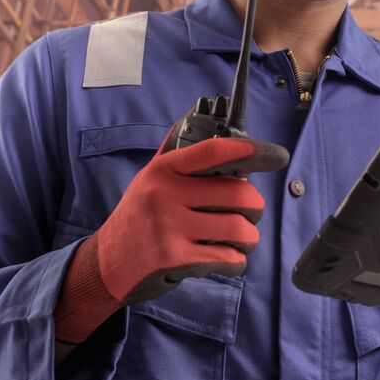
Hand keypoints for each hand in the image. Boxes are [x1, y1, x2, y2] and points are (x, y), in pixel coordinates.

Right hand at [94, 128, 288, 304]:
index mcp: (164, 170)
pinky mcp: (175, 258)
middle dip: (255, 207)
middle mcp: (166, 194)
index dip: (249, 151)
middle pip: (238, 194)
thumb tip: (193, 116)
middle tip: (251, 213)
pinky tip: (229, 257)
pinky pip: (227, 257)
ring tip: (243, 238)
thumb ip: (174, 153)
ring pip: (238, 229)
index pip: (213, 151)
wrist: (108, 263)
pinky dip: (237, 260)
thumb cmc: (136, 218)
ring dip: (249, 238)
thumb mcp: (148, 179)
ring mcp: (170, 227)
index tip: (272, 155)